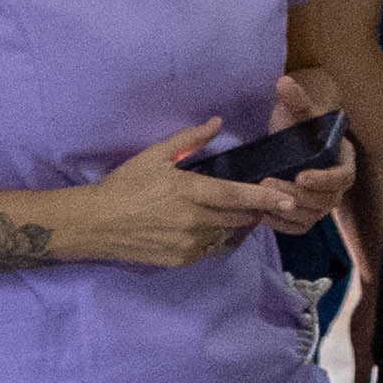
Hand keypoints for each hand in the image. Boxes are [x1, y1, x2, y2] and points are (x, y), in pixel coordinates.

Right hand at [69, 122, 320, 267]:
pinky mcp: (180, 261)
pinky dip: (209, 237)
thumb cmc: (124, 185)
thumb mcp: (155, 156)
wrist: (95, 224)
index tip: (287, 199)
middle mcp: (193, 221)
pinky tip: (197, 226)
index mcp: (189, 192)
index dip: (264, 198)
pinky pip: (207, 249)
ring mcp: (188, 245)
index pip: (236, 196)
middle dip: (250, 210)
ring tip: (219, 211)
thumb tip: (217, 122)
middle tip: (254, 200)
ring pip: (223, 234)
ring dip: (227, 224)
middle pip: (237, 218)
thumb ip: (190, 139)